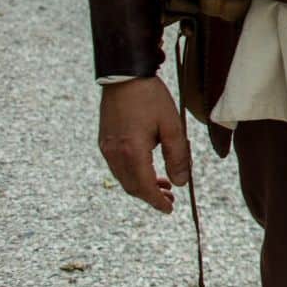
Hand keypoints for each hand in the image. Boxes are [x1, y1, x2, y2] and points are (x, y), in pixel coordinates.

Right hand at [99, 76, 190, 213]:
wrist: (125, 76)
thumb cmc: (151, 98)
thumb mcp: (172, 126)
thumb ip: (178, 155)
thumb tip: (181, 182)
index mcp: (132, 151)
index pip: (144, 186)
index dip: (157, 201)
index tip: (169, 209)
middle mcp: (114, 153)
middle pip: (132, 186)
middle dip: (150, 196)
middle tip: (170, 198)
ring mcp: (106, 147)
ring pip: (124, 178)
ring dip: (142, 185)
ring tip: (163, 184)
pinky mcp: (105, 141)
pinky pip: (118, 166)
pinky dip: (133, 173)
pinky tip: (148, 168)